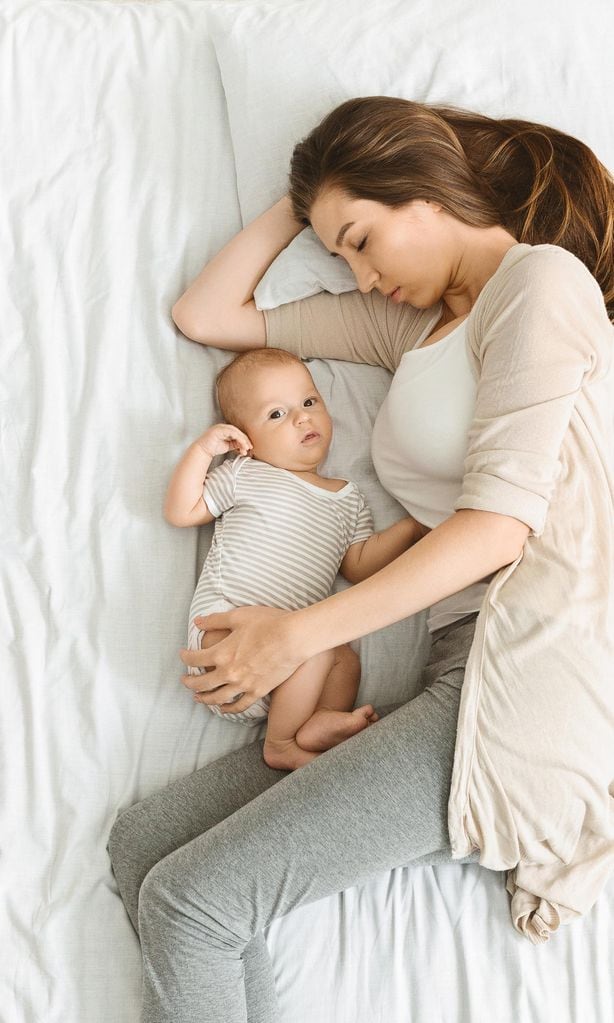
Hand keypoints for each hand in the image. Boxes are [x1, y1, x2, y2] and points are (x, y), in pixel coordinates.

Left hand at [179, 606, 304, 714]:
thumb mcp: (239, 616)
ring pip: (218, 698)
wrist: (294, 638)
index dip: (186, 657)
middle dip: (190, 682)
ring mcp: (244, 685)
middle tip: (185, 681)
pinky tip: (223, 709)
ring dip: (205, 699)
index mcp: (221, 653)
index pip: (195, 659)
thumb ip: (215, 620)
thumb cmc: (268, 623)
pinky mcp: (259, 691)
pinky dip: (229, 709)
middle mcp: (229, 673)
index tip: (183, 655)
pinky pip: (240, 705)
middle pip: (202, 683)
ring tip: (198, 697)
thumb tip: (197, 621)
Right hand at [196, 423, 252, 459]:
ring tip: (246, 448)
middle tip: (249, 448)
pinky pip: (232, 433)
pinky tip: (241, 445)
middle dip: (245, 440)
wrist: (203, 450)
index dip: (244, 440)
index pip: (238, 433)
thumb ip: (235, 444)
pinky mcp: (219, 430)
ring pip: (236, 432)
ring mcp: (221, 427)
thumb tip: (245, 446)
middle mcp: (223, 427)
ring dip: (242, 441)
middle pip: (238, 432)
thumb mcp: (228, 446)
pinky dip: (238, 439)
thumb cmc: (213, 448)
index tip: (249, 448)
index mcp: (225, 429)